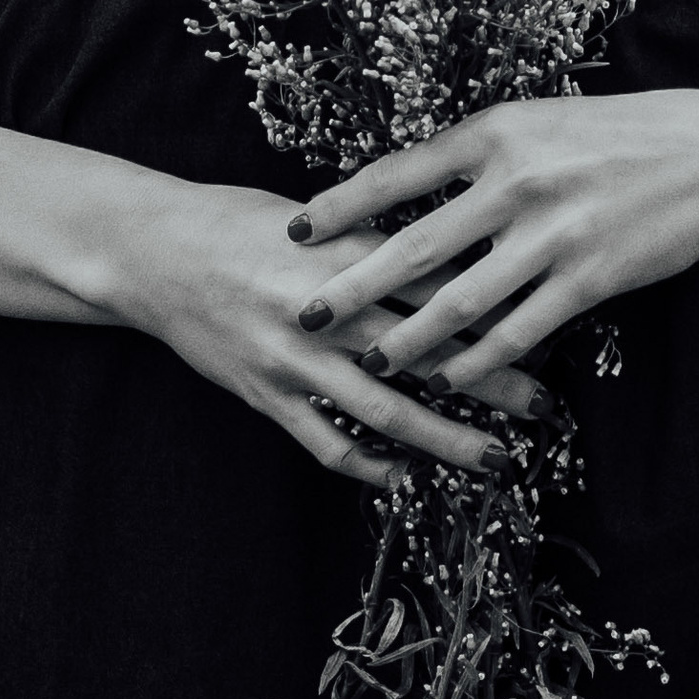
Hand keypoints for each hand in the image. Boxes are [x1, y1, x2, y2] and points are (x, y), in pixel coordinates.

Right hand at [106, 180, 548, 488]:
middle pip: (427, 351)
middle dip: (493, 383)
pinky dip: (369, 467)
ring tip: (495, 459)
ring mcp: (295, 358)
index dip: (495, 307)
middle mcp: (326, 308)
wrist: (151, 252)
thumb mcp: (316, 218)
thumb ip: (378, 241)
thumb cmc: (236, 223)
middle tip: (546, 406)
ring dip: (446, 440)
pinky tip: (406, 480)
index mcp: (346, 253)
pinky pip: (326, 442)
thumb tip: (456, 250)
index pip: (438, 283)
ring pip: (386, 409)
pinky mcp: (265, 394)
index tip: (547, 323)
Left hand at [288, 90, 698, 392]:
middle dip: (352, 286)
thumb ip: (477, 157)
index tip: (295, 231)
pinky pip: (517, 332)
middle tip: (305, 313)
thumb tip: (407, 189)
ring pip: (460, 302)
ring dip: (409, 339)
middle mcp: (517, 184)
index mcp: (496, 135)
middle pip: (413, 247)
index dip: (340, 206)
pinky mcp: (588, 280)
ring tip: (371, 361)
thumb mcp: (539, 124)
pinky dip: (477, 361)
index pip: (397, 174)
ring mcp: (552, 236)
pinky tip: (449, 379)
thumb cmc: (618, 136)